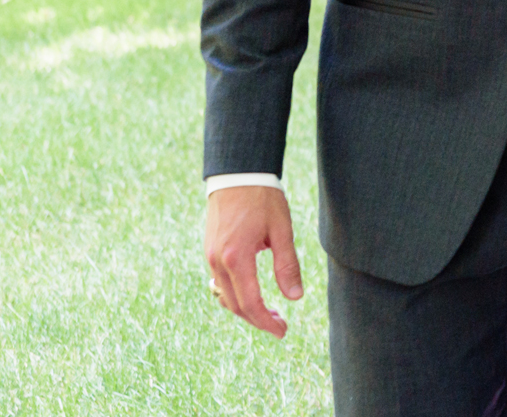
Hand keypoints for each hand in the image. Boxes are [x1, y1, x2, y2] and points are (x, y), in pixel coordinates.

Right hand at [203, 185, 301, 337]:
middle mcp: (218, 262)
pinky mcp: (210, 252)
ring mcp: (210, 257)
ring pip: (225, 296)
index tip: (283, 331)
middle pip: (235, 305)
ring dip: (246, 309)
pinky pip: (220, 283)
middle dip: (258, 320)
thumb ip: (287, 265)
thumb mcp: (282, 230)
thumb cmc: (263, 199)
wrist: (238, 175)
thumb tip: (295, 297)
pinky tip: (251, 295)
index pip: (250, 303)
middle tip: (281, 325)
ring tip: (270, 313)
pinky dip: (235, 295)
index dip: (266, 322)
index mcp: (237, 258)